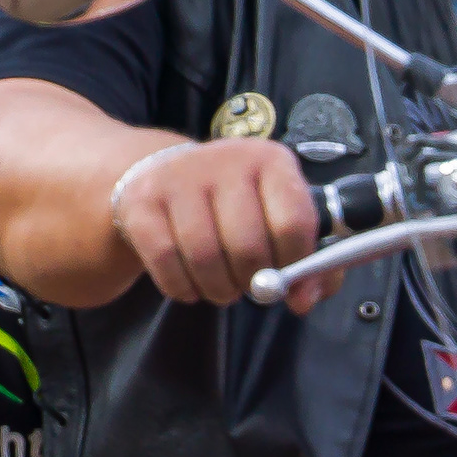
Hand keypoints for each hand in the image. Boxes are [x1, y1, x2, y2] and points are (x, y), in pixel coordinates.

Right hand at [113, 141, 322, 311]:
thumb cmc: (237, 207)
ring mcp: (179, 176)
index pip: (295, 222)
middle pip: (248, 246)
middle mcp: (226, 158)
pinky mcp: (142, 199)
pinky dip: (182, 287)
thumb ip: (313, 265)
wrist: (163, 173)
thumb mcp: (280, 219)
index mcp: (271, 160)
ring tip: (222, 286)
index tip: (288, 279)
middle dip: (253, 283)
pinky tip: (190, 283)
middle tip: (250, 286)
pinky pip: (166, 261)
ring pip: (205, 258)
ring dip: (218, 289)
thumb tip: (304, 298)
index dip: (296, 264)